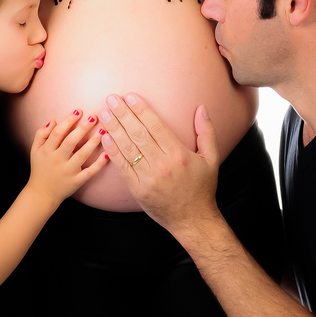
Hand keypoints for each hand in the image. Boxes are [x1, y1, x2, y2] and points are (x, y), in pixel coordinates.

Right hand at [27, 109, 108, 207]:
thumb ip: (41, 134)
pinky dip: (99, 164)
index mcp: (47, 151)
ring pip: (82, 155)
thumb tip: (54, 121)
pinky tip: (107, 154)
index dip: (68, 121)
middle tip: (94, 116)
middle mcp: (57, 160)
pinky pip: (90, 172)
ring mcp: (68, 172)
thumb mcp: (35, 150)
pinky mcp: (77, 181)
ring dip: (93, 142)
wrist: (41, 194)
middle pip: (70, 142)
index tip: (78, 111)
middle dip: (83, 128)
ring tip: (103, 130)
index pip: (58, 133)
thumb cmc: (40, 168)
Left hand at [97, 93, 221, 235]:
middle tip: (111, 99)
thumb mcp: (211, 159)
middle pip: (138, 133)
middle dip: (123, 114)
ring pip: (128, 148)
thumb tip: (201, 109)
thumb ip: (207, 132)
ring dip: (114, 129)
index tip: (130, 96)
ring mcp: (148, 178)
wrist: (192, 220)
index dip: (141, 110)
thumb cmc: (202, 187)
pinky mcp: (138, 189)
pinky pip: (123, 167)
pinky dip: (112, 151)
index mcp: (179, 154)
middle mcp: (162, 164)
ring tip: (104, 113)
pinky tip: (105, 137)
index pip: (156, 126)